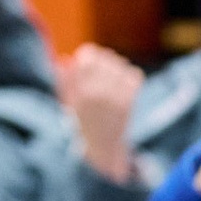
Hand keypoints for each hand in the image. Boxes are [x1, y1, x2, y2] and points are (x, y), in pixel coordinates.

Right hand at [59, 44, 145, 183]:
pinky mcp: (129, 103)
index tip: (89, 59)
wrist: (102, 146)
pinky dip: (131, 75)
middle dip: (104, 59)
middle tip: (104, 67)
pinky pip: (134, 75)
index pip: (88, 56)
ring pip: (121, 64)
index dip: (89, 54)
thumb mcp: (69, 101)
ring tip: (114, 74)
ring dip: (118, 66)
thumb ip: (65, 80)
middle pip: (106, 57)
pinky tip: (125, 82)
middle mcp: (97, 93)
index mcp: (80, 90)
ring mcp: (114, 98)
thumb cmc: (83, 121)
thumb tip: (65, 58)